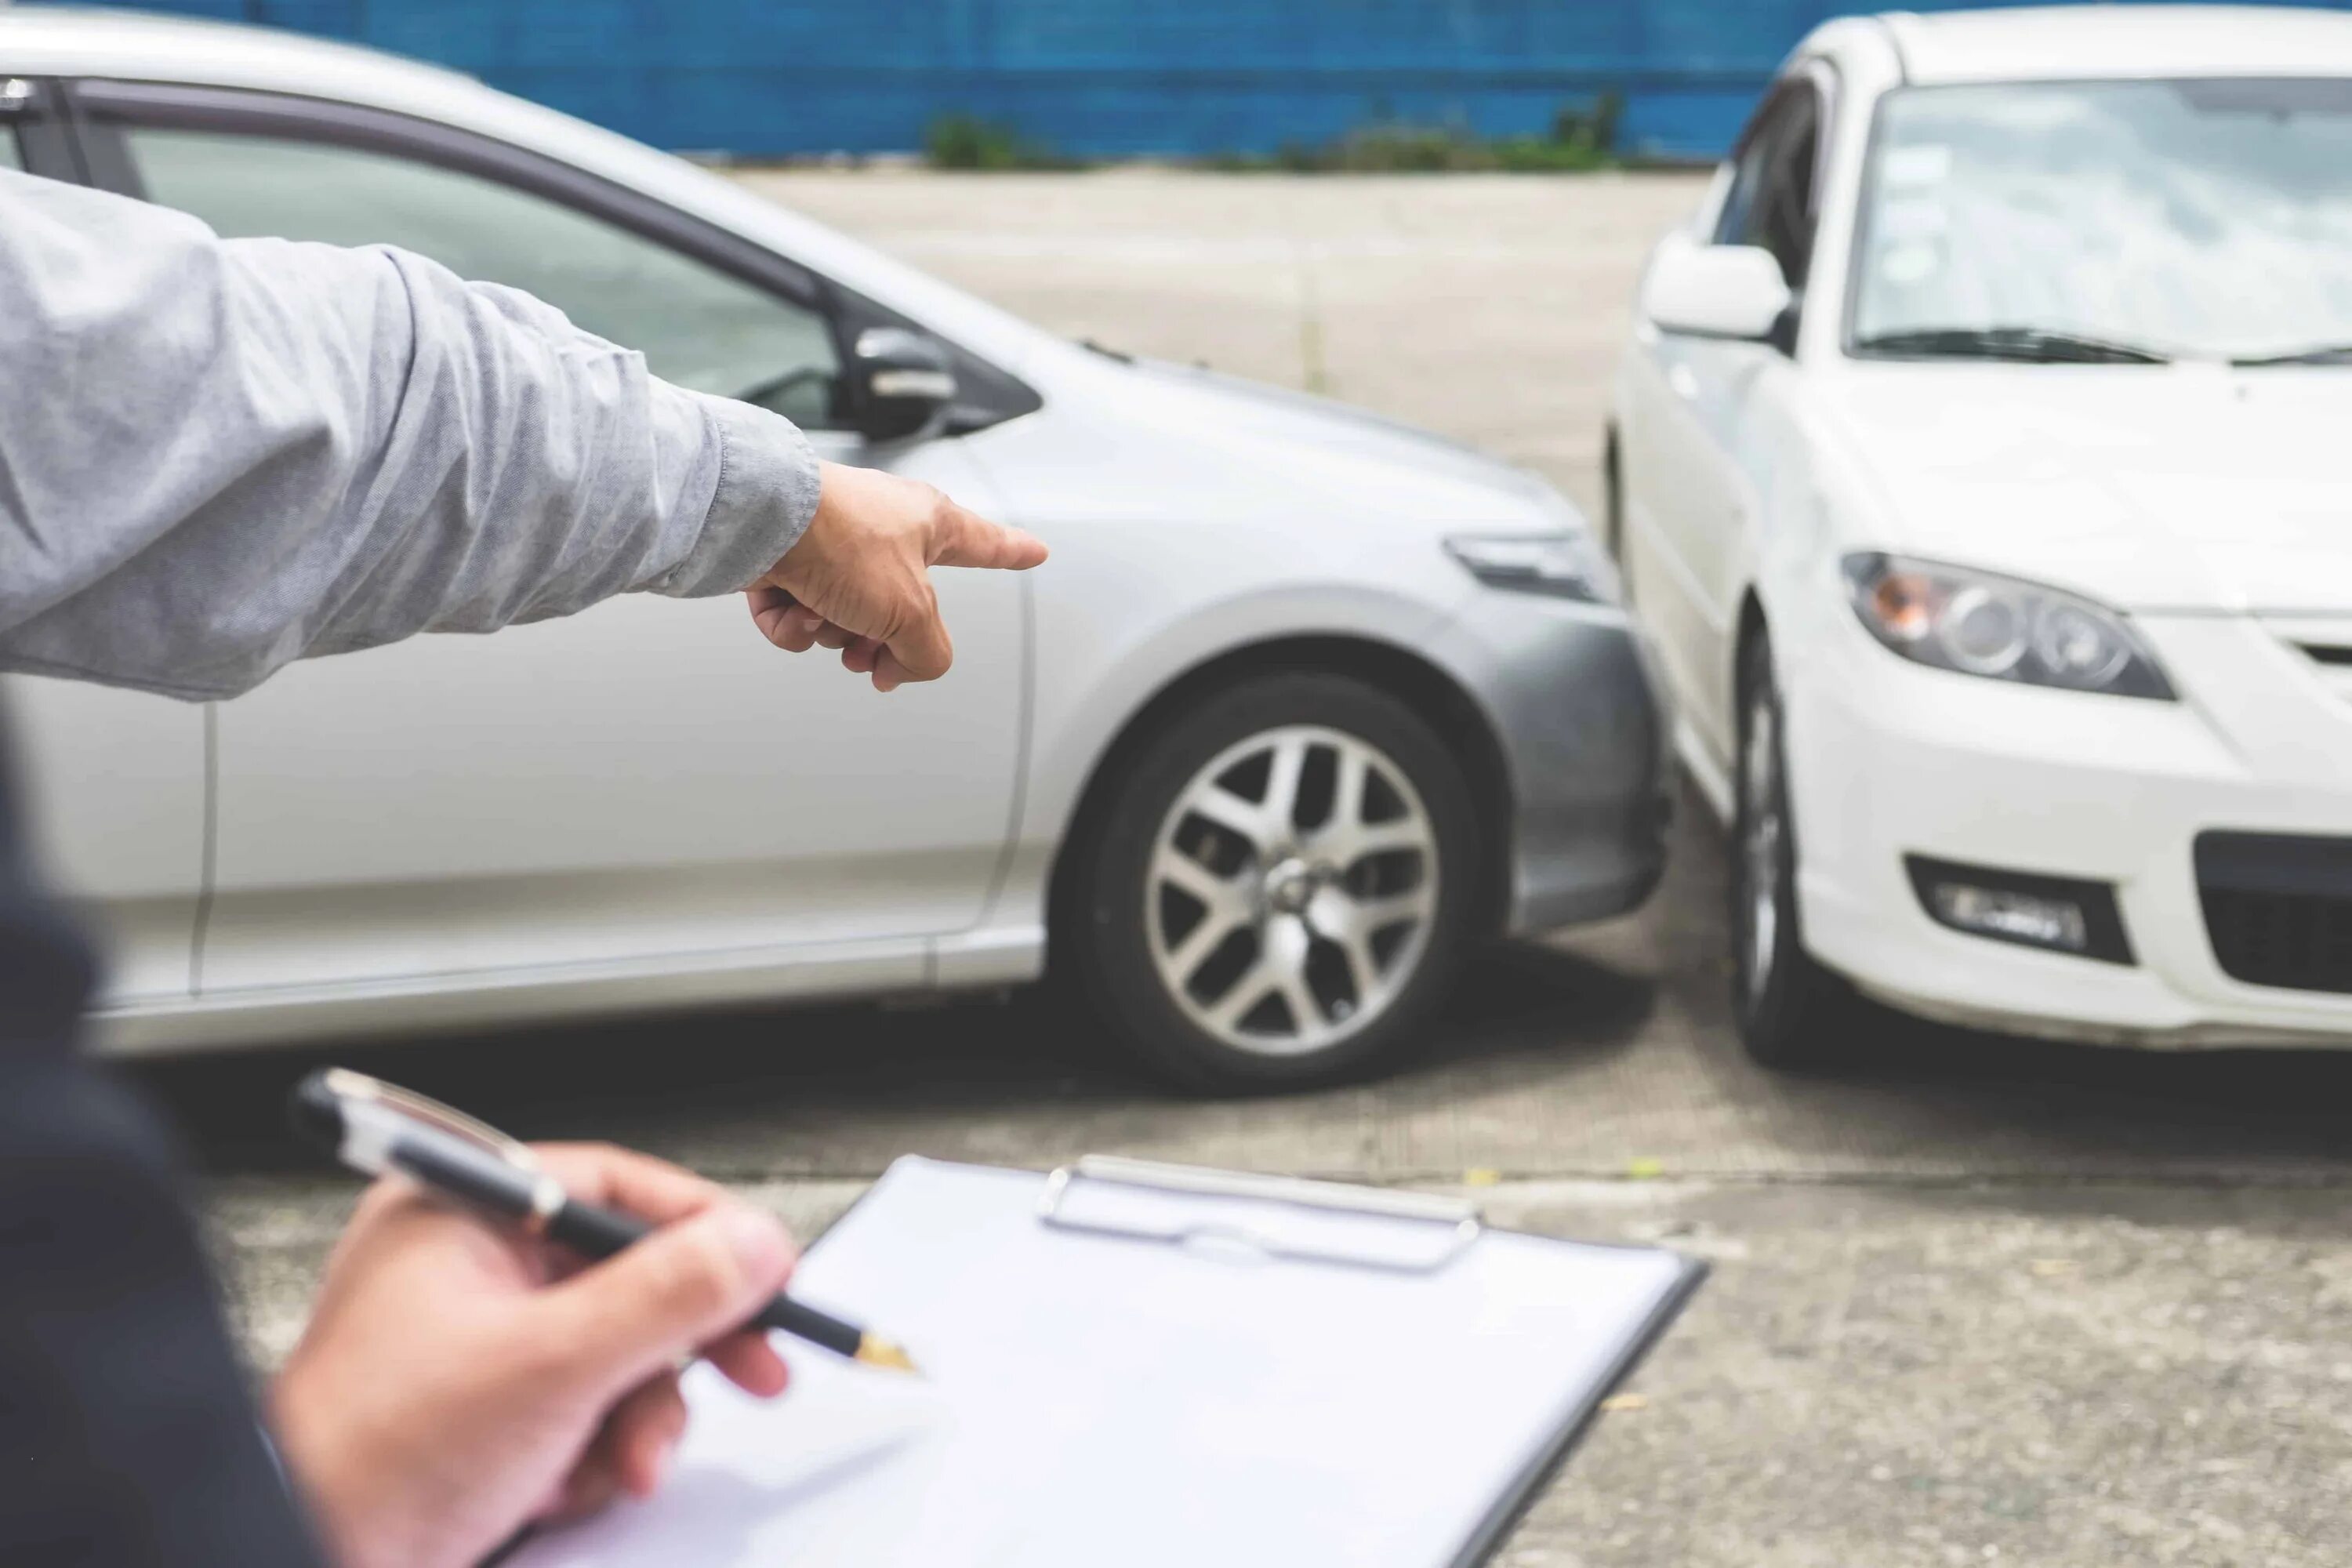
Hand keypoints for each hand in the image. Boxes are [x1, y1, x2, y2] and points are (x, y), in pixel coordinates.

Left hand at [269, 1144, 796, 1567]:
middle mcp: (468, 1264)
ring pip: (617, 1351)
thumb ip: (669, 1295)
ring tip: (625, 1461)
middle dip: (683, 1344)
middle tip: (755, 1367)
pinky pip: (585, 1406)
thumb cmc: (375, 1458)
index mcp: (461, 1214)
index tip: (768, 1271)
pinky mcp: (485, 1409)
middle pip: (628, 1274)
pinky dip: (595, 1452)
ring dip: (640, 1414)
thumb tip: (755, 1243)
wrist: (302, 1563)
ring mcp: (477, 1340)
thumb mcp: (554, 1363)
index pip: (615, 1188)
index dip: (704, 1230)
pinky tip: (567, 1483)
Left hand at [746, 461, 1046, 690]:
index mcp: (928, 523)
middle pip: (900, 608)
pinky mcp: (786, 558)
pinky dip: (791, 622)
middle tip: (869, 655)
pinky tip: (789, 610)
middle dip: (879, 640)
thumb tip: (903, 666)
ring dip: (832, 631)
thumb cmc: (838, 537)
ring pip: (844, 616)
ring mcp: (831, 544)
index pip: (984, 545)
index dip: (1012, 553)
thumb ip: (927, 651)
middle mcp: (882, 530)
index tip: (1034, 552)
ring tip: (820, 618)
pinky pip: (799, 613)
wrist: (759, 519)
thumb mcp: (910, 610)